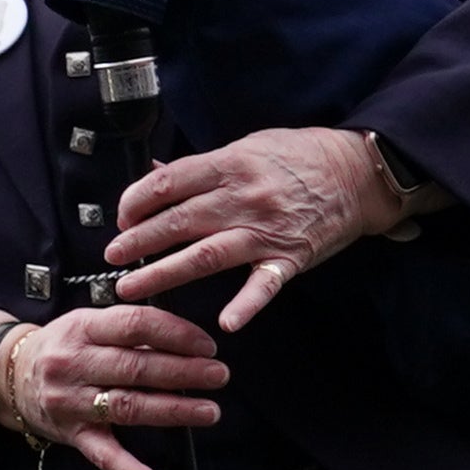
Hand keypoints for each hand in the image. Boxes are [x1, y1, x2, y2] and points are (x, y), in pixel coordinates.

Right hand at [0, 301, 233, 469]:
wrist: (9, 374)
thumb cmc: (61, 346)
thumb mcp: (87, 323)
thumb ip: (128, 330)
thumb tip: (185, 342)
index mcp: (81, 329)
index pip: (135, 326)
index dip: (176, 334)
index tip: (207, 344)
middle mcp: (73, 365)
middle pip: (135, 367)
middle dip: (184, 372)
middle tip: (219, 375)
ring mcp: (71, 402)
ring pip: (126, 406)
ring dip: (172, 411)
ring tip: (209, 411)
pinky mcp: (71, 435)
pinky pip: (102, 455)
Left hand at [106, 125, 408, 328]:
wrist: (357, 172)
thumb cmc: (297, 156)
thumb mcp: (246, 146)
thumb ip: (200, 166)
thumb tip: (152, 171)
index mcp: (230, 165)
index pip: (168, 183)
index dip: (137, 201)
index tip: (122, 217)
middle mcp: (244, 198)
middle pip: (178, 221)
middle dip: (138, 241)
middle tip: (112, 256)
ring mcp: (267, 231)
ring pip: (206, 255)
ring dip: (164, 272)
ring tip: (130, 286)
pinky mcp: (289, 258)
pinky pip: (265, 285)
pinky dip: (247, 304)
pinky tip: (227, 322)